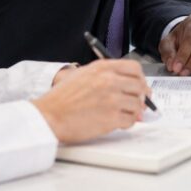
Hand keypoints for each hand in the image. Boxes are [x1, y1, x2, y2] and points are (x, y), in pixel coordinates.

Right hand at [32, 59, 149, 143]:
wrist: (49, 115)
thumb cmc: (62, 98)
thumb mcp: (82, 75)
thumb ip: (106, 76)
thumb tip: (129, 85)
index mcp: (103, 68)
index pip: (134, 68)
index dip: (140, 78)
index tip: (139, 85)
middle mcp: (109, 80)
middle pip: (140, 86)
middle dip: (141, 96)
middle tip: (138, 103)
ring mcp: (112, 99)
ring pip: (138, 104)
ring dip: (134, 111)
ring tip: (124, 114)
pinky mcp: (111, 118)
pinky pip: (131, 120)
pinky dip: (128, 123)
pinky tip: (119, 122)